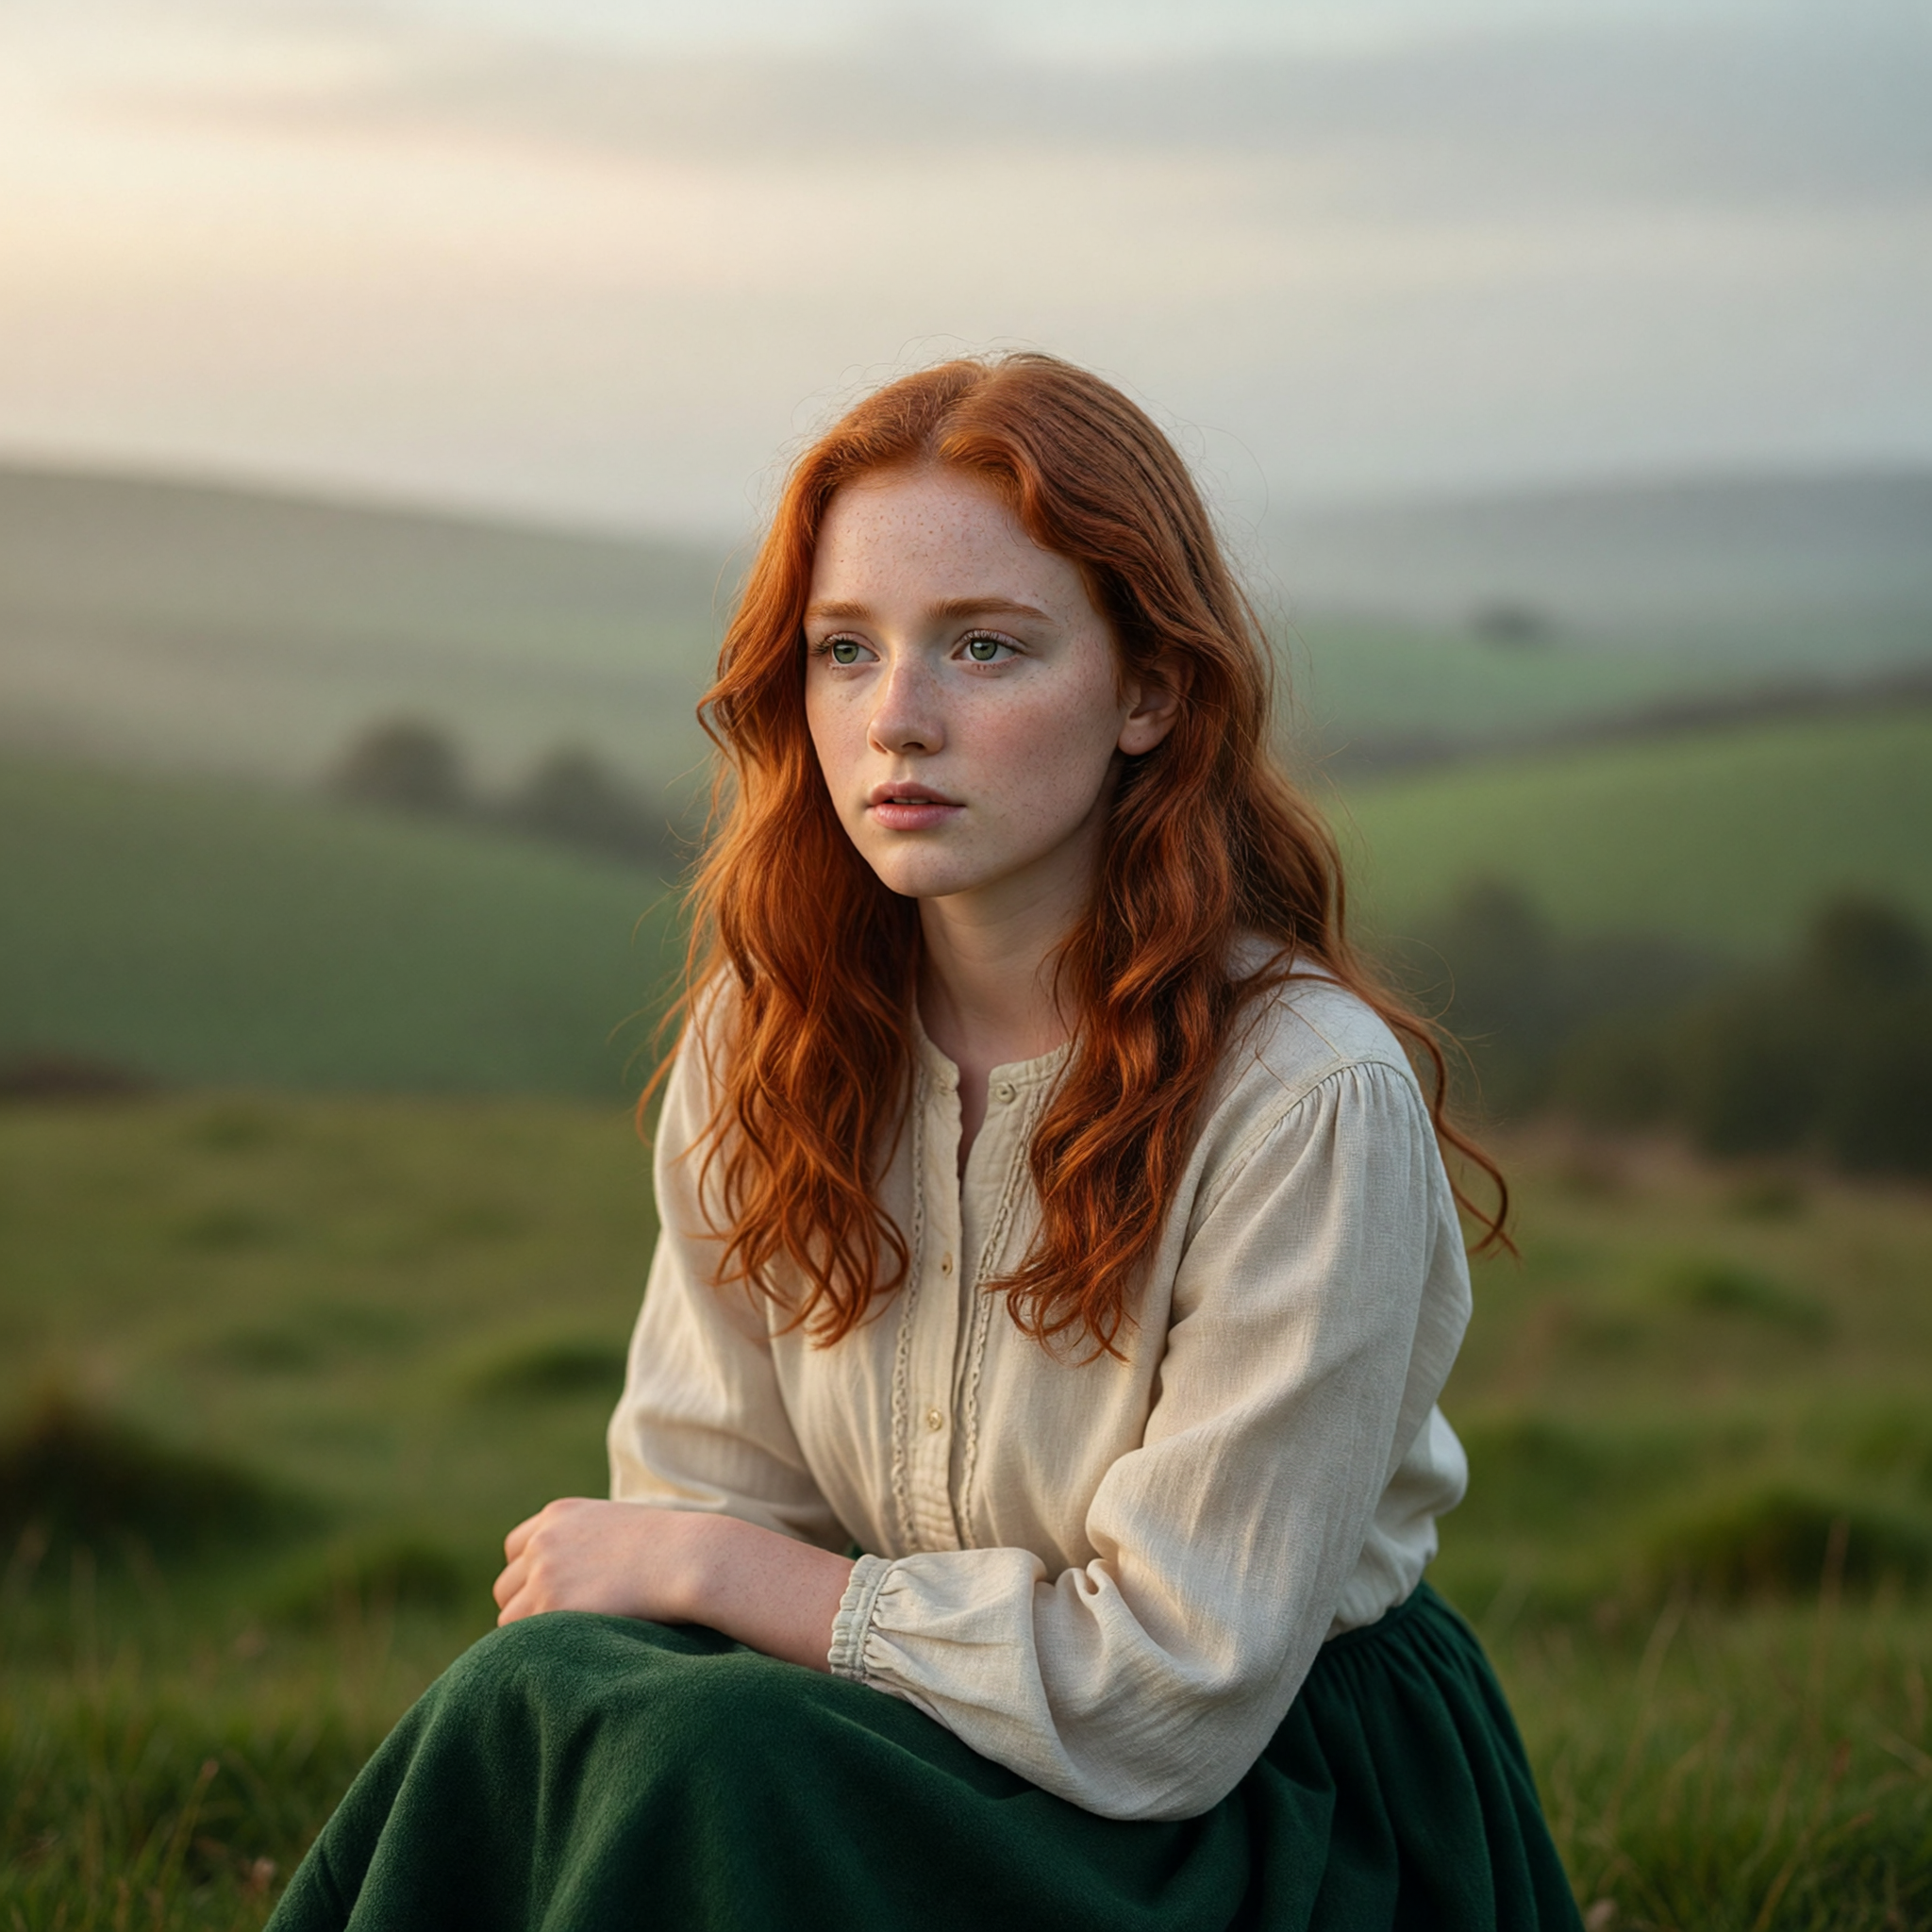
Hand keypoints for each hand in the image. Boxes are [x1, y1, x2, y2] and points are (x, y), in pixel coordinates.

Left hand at [491, 1498, 856, 1672]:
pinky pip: (520, 1639)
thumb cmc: (672, 1551)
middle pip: (506, 1586)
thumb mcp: (621, 1531)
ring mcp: (543, 1571)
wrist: (691, 1558)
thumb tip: (581, 1583)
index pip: (516, 1549)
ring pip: (509, 1617)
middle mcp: (544, 1540)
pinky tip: (570, 1652)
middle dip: (527, 1606)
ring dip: (531, 1632)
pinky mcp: (550, 1604)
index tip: (555, 1596)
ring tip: (569, 1645)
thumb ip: (590, 1546)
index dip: (531, 1576)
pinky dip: (539, 1648)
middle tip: (562, 1629)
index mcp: (558, 1515)